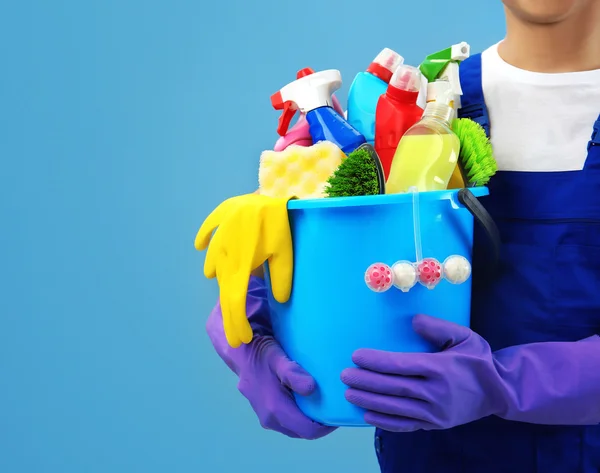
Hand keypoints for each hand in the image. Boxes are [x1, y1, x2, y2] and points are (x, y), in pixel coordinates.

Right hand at [195, 194, 293, 347]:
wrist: (270, 194)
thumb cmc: (280, 225)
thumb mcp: (285, 254)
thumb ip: (281, 278)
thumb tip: (280, 300)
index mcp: (240, 265)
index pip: (234, 301)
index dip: (237, 323)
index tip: (242, 339)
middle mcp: (224, 254)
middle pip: (224, 291)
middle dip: (230, 317)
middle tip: (235, 336)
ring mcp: (219, 237)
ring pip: (216, 267)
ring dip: (221, 286)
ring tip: (227, 305)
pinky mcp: (219, 219)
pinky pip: (208, 232)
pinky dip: (204, 241)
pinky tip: (202, 251)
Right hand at [207, 297, 335, 439]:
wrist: (239, 352)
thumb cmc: (260, 353)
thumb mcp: (276, 358)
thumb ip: (292, 373)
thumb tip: (311, 387)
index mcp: (274, 409)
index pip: (309, 431)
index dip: (327, 426)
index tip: (339, 413)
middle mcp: (270, 419)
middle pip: (304, 432)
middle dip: (321, 423)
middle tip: (335, 406)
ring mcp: (267, 417)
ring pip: (296, 428)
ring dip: (310, 419)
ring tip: (325, 403)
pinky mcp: (266, 412)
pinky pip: (289, 421)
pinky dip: (301, 415)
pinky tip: (309, 400)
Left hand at [341, 314, 504, 431]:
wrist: (500, 392)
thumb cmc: (477, 360)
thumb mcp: (464, 336)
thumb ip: (438, 327)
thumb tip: (413, 321)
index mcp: (441, 368)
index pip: (401, 365)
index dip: (376, 361)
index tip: (356, 355)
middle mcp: (436, 392)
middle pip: (394, 387)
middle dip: (366, 381)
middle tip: (344, 375)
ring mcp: (435, 412)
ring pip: (396, 408)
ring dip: (370, 401)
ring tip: (349, 393)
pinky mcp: (435, 424)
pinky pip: (406, 425)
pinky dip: (385, 422)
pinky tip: (368, 415)